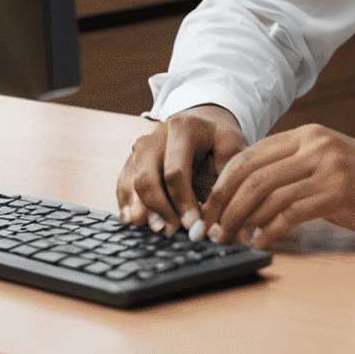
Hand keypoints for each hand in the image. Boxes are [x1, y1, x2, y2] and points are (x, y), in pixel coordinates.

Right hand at [117, 104, 246, 237]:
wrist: (201, 123)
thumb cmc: (217, 138)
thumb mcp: (232, 143)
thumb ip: (229, 169)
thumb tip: (217, 207)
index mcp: (182, 128)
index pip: (175, 171)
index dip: (183, 202)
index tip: (193, 224)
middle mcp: (156, 135)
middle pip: (146, 177)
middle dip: (159, 209)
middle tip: (173, 230)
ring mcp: (140, 147)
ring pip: (131, 183)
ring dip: (141, 211)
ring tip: (157, 229)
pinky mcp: (131, 160)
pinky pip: (122, 185)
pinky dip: (127, 205)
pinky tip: (136, 221)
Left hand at [197, 125, 354, 248]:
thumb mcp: (330, 164)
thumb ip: (295, 169)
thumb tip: (250, 194)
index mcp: (309, 134)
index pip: (250, 154)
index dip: (222, 183)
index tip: (208, 209)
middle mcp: (316, 143)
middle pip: (251, 172)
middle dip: (223, 204)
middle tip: (210, 230)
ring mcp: (328, 165)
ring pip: (266, 192)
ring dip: (240, 220)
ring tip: (229, 240)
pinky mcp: (339, 191)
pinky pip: (290, 212)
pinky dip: (268, 231)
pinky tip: (259, 243)